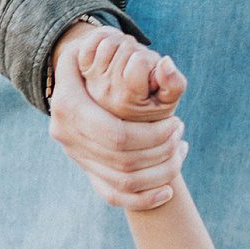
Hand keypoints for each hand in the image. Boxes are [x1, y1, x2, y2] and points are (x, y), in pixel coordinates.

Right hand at [49, 21, 186, 208]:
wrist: (70, 84)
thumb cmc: (90, 61)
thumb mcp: (95, 48)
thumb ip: (125, 55)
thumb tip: (166, 67)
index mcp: (69, 108)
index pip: (118, 136)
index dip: (152, 136)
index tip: (175, 123)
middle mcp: (69, 138)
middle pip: (125, 161)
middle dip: (161, 150)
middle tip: (180, 132)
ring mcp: (78, 159)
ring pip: (125, 182)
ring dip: (161, 172)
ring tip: (180, 150)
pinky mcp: (88, 174)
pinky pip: (116, 198)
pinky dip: (146, 200)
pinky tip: (169, 191)